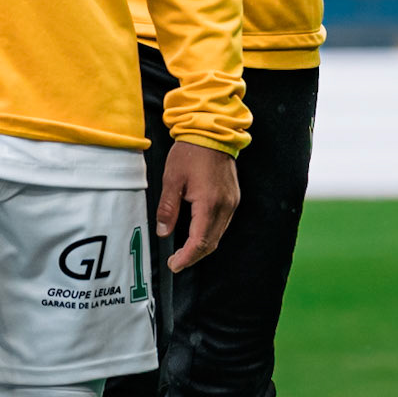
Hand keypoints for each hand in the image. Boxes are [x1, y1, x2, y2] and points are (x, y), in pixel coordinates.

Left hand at [156, 139, 239, 272]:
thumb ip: (168, 208)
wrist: (212, 132)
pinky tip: (197, 232)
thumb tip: (163, 232)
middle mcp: (225, 206)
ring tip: (185, 250)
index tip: (174, 264)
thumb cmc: (191, 152)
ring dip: (202, 246)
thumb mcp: (172, 179)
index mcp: (209, 203)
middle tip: (177, 261)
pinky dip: (210, 233)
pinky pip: (223, 223)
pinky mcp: (233, 197)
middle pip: (211, 242)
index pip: (199, 241)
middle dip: (194, 255)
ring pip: (219, 234)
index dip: (187, 257)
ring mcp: (232, 202)